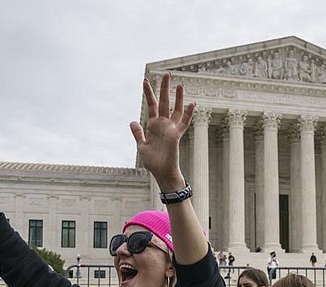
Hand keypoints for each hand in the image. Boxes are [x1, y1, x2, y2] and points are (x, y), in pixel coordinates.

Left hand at [129, 72, 194, 190]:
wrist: (161, 173)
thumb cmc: (153, 162)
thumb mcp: (141, 146)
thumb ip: (138, 133)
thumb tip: (132, 122)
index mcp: (153, 125)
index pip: (152, 105)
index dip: (148, 93)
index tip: (144, 80)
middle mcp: (163, 124)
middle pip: (165, 102)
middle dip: (164, 88)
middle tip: (167, 74)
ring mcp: (171, 129)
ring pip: (176, 109)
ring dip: (178, 97)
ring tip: (180, 84)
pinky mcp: (176, 135)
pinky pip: (184, 123)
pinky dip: (188, 113)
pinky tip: (192, 103)